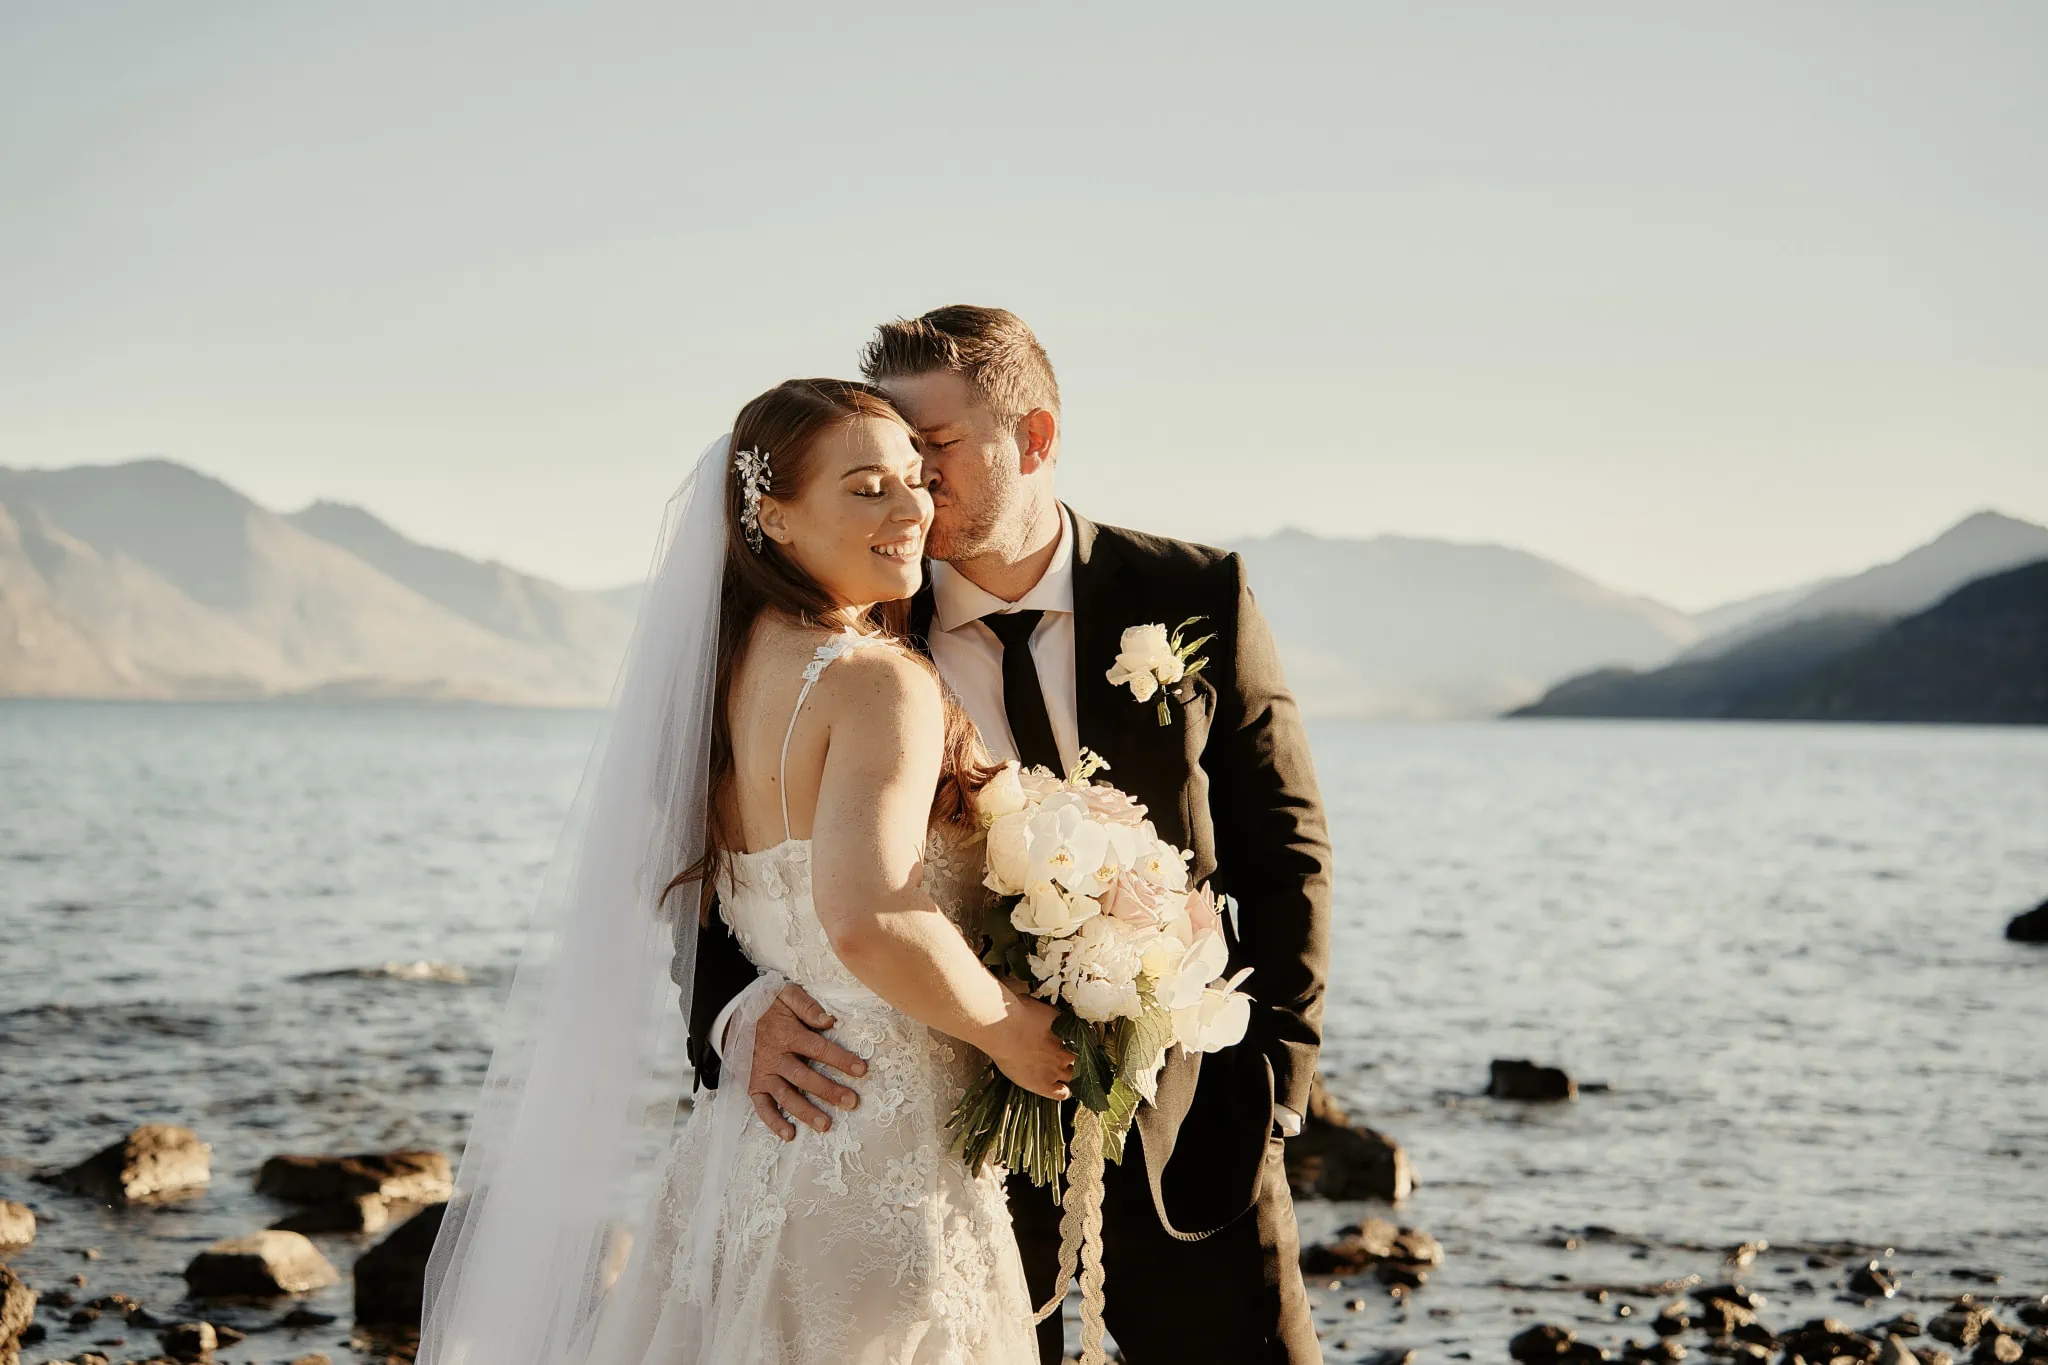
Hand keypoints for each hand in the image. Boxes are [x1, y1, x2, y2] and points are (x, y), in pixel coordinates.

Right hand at [746, 984, 868, 1141]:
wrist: (731, 1015)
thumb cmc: (766, 1005)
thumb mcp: (786, 995)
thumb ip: (807, 1006)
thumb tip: (829, 1020)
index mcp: (788, 1035)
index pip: (819, 1049)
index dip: (841, 1060)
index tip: (861, 1070)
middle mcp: (776, 1058)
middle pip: (805, 1077)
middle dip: (829, 1091)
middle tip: (852, 1102)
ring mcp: (764, 1074)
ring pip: (786, 1096)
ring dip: (806, 1112)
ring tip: (826, 1125)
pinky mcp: (753, 1086)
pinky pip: (762, 1107)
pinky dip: (773, 1122)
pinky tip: (789, 1135)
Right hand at [983, 992, 1074, 1101]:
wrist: (1005, 1029)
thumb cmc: (1017, 1012)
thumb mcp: (1039, 1006)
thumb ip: (1049, 1014)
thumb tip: (1049, 1013)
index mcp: (1066, 1033)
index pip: (1082, 1042)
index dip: (1077, 1044)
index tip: (1071, 1044)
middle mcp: (1064, 1051)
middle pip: (1079, 1060)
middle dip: (1073, 1059)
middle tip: (1062, 1057)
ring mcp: (1055, 1069)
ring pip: (1072, 1077)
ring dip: (1070, 1075)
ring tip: (1060, 1074)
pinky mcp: (1044, 1084)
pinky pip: (1062, 1094)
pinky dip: (1064, 1092)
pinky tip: (1060, 1089)